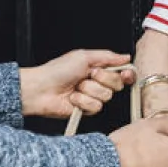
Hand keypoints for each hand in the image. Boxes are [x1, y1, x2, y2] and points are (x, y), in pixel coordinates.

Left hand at [19, 50, 135, 117]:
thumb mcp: (84, 56)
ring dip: (89, 89)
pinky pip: (95, 107)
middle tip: (89, 74)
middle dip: (103, 78)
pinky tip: (72, 98)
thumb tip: (125, 57)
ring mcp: (92, 97)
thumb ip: (107, 56)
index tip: (125, 73)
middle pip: (117, 84)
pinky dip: (82, 101)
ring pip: (106, 96)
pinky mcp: (86, 110)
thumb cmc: (57, 71)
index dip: (126, 74)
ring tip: (76, 87)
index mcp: (98, 68)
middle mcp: (97, 83)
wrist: (42, 89)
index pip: (121, 72)